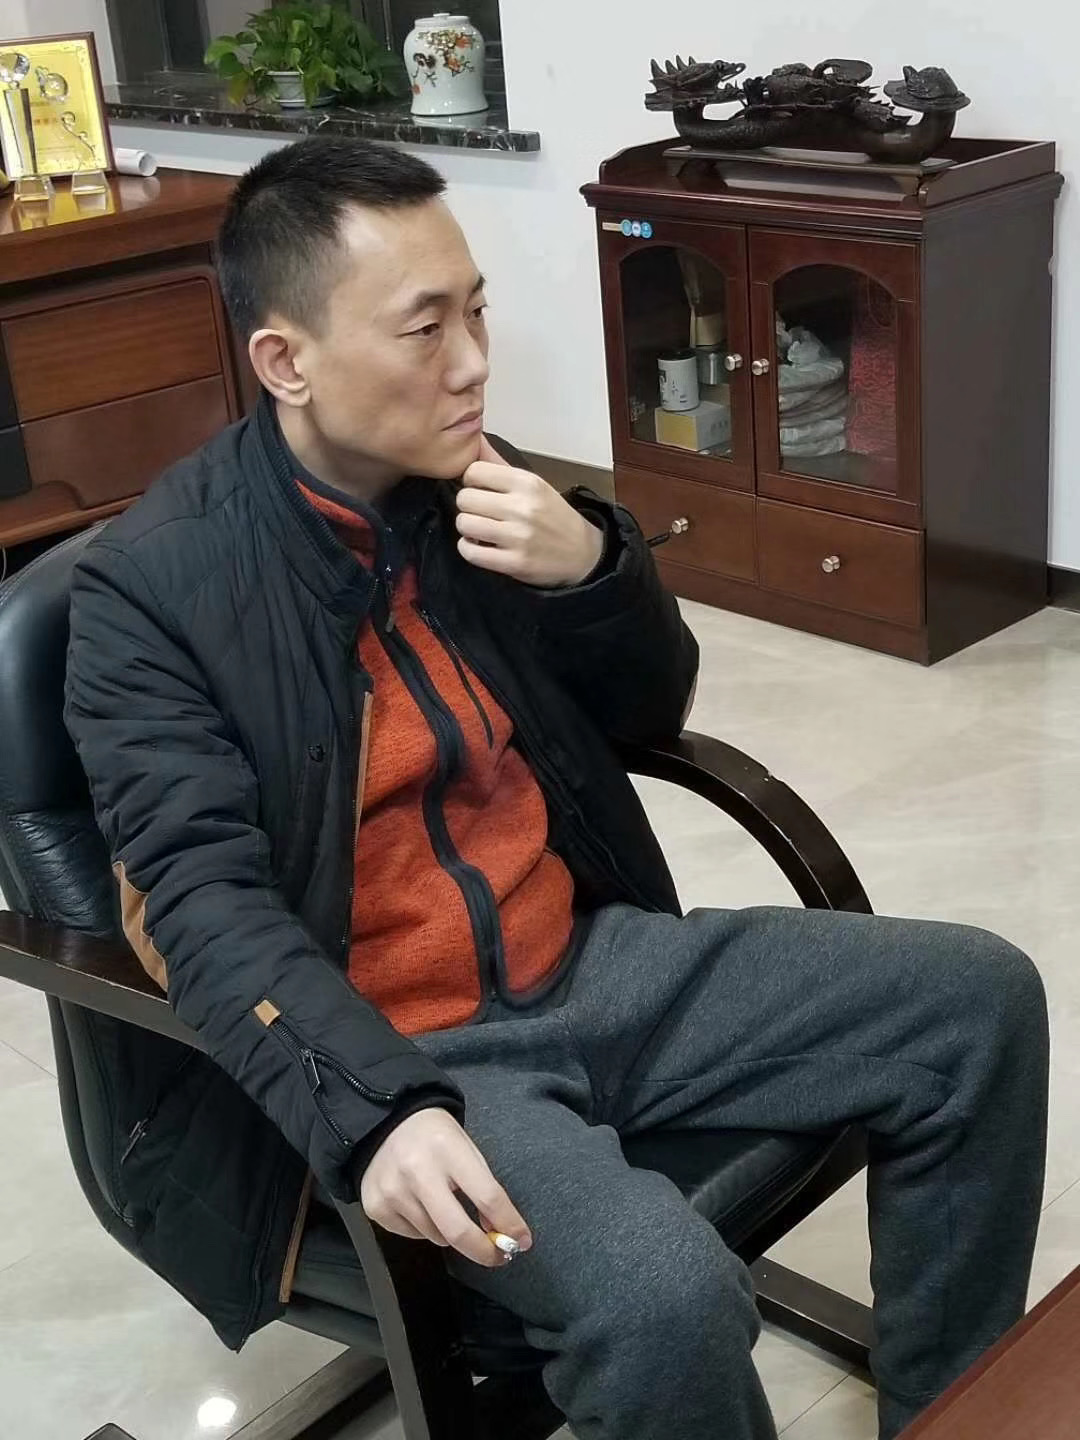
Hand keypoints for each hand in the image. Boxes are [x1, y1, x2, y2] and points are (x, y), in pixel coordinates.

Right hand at [360, 1108, 532, 1267]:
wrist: (384, 1123)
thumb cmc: (434, 1136)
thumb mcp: (465, 1148)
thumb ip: (483, 1187)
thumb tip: (499, 1232)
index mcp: (447, 1148)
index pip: (486, 1196)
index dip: (509, 1223)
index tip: (522, 1241)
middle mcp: (417, 1171)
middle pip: (458, 1230)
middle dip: (483, 1251)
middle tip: (498, 1256)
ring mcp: (392, 1191)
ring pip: (436, 1236)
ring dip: (450, 1232)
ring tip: (444, 1205)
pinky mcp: (375, 1207)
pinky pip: (413, 1235)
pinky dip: (424, 1228)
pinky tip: (419, 1203)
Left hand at [457, 437, 603, 587]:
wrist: (582, 552)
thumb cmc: (554, 517)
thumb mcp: (533, 484)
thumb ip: (500, 465)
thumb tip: (474, 440)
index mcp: (527, 482)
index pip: (474, 471)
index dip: (471, 482)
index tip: (480, 491)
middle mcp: (522, 507)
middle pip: (465, 498)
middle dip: (468, 506)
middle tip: (481, 513)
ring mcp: (518, 536)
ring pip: (464, 524)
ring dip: (468, 528)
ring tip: (481, 530)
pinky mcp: (514, 562)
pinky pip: (470, 552)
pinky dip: (469, 549)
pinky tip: (481, 546)